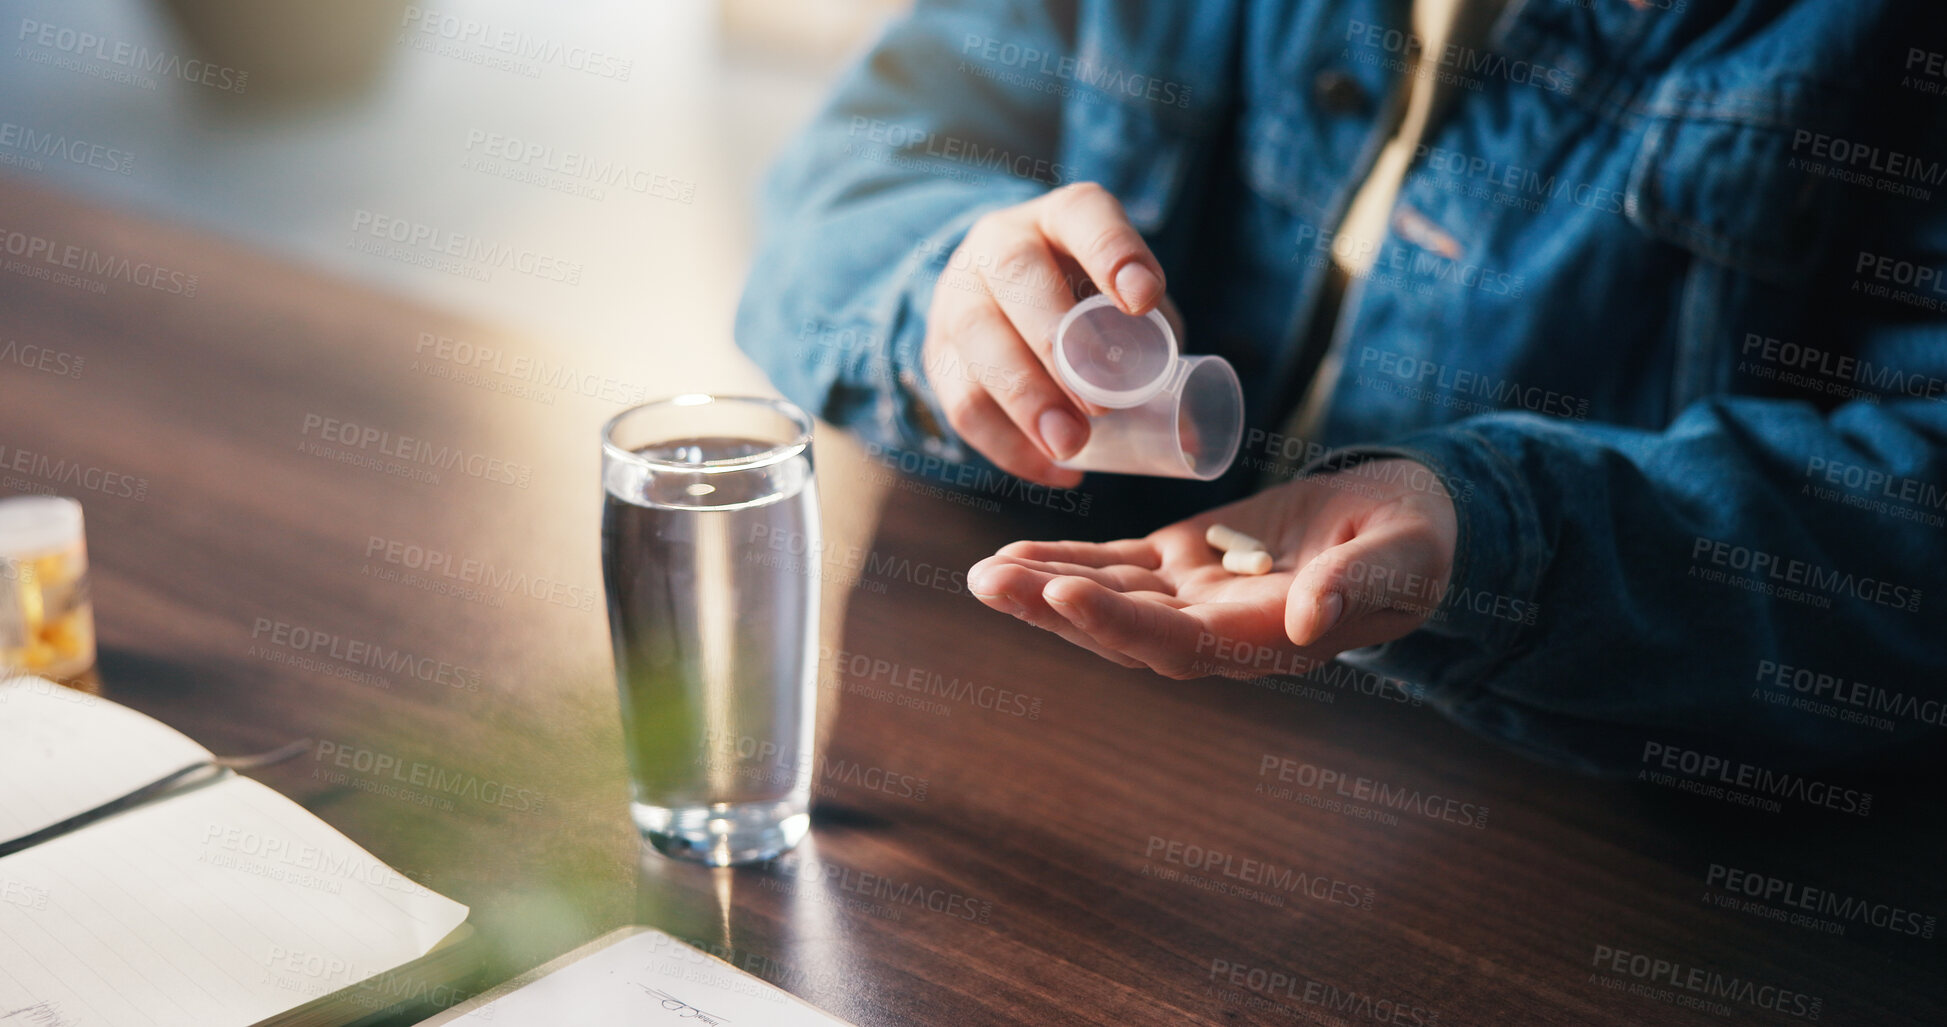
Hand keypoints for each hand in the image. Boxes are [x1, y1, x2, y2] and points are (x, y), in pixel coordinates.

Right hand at [922, 182, 1170, 486]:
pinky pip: (961, 401)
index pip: (1083, 216)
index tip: (1143, 298)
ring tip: (1071, 447)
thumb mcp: (1116, 299)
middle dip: (1058, 342)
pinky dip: (1008, 445)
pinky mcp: (938, 354)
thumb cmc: (1080, 301)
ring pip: (977, 340)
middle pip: (1016, 275)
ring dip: (1026, 400)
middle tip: (1102, 403)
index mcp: (1059, 219)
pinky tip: (1052, 471)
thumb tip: (1195, 428)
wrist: (995, 297)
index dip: (1112, 252)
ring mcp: (959, 296)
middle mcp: (999, 244)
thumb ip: (1152, 344)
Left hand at [966, 460, 1458, 677]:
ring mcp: (1193, 599)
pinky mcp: (1182, 564)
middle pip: (1119, 629)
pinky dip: (1065, 561)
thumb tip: (1306, 618)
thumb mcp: (1401, 560)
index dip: (1116, 624)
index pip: (1175, 644)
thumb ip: (1357, 589)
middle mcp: (1215, 633)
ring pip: (1105, 597)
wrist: (1407, 527)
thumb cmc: (1413, 547)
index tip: (1060, 595)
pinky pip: (1114, 568)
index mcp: (1261, 641)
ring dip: (1041, 588)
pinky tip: (1014, 555)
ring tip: (980, 574)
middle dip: (1050, 609)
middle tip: (984, 582)